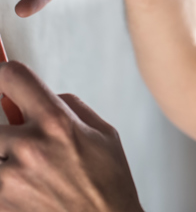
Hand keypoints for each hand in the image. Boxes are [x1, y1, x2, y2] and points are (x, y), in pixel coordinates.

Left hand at [0, 62, 142, 211]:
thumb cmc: (109, 184)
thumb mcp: (104, 133)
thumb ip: (71, 108)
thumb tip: (45, 96)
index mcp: (56, 122)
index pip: (13, 78)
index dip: (3, 74)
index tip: (2, 80)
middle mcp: (29, 148)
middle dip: (4, 131)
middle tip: (16, 140)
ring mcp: (9, 181)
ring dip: (2, 159)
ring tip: (22, 168)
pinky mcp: (1, 207)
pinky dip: (4, 184)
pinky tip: (24, 189)